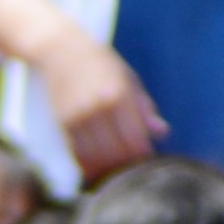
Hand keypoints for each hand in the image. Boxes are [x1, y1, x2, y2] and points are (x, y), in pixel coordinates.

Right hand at [43, 37, 163, 178]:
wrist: (61, 50)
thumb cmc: (101, 64)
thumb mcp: (128, 79)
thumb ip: (145, 108)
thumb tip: (162, 133)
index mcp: (120, 95)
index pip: (136, 141)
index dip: (143, 157)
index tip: (147, 160)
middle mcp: (98, 107)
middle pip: (117, 154)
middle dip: (126, 166)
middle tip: (132, 170)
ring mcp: (79, 116)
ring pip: (97, 159)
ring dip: (108, 170)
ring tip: (116, 172)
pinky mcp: (64, 123)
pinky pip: (79, 155)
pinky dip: (89, 166)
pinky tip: (98, 168)